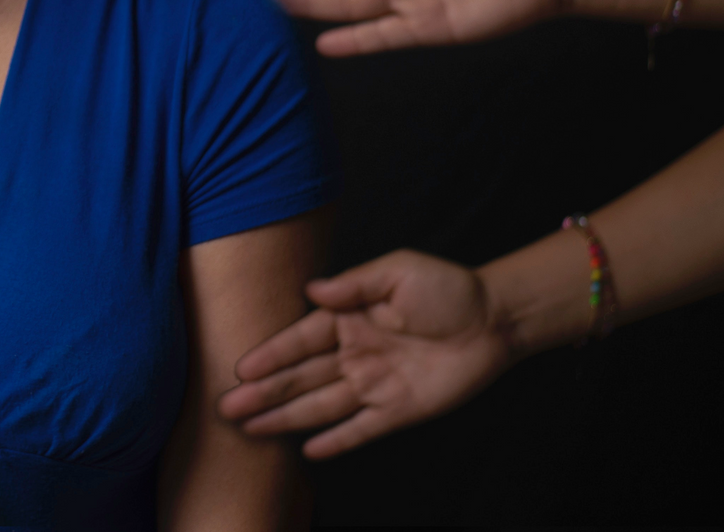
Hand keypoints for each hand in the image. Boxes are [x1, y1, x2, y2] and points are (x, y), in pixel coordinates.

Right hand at [217, 250, 512, 459]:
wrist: (495, 319)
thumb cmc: (446, 288)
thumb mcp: (398, 272)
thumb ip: (355, 284)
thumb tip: (312, 290)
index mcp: (347, 319)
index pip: (300, 340)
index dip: (271, 355)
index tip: (241, 368)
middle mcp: (353, 354)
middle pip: (300, 378)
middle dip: (264, 393)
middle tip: (228, 406)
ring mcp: (373, 384)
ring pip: (321, 405)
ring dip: (286, 417)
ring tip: (250, 428)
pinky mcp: (398, 410)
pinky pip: (361, 429)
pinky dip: (337, 440)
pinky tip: (308, 452)